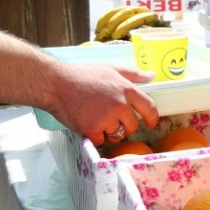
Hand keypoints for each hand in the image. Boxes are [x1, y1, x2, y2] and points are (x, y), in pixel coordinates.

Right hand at [43, 63, 157, 144]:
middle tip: (113, 121)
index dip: (153, 118)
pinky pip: (101, 140)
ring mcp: (106, 118)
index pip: (149, 108)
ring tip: (98, 120)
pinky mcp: (92, 129)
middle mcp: (120, 105)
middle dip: (125, 126)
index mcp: (127, 90)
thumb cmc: (82, 75)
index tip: (152, 123)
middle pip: (133, 126)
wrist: (56, 84)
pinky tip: (88, 125)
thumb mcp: (111, 69)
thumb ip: (133, 74)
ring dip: (109, 132)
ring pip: (117, 135)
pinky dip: (95, 137)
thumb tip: (151, 76)